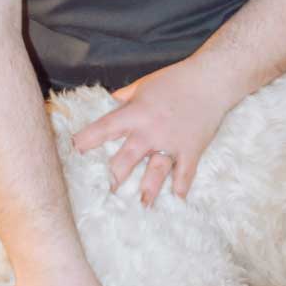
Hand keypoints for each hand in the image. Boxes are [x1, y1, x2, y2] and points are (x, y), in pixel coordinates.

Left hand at [72, 56, 234, 205]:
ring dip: (148, 189)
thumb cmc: (175, 79)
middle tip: (104, 191)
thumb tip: (107, 104)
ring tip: (141, 206)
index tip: (73, 152)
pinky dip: (182, 187)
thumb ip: (124, 98)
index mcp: (136, 113)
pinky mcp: (192, 149)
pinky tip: (176, 200)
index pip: (105, 128)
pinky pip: (186, 172)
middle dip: (114, 175)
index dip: (87, 140)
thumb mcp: (144, 85)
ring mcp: (172, 143)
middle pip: (127, 157)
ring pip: (157, 170)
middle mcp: (151, 131)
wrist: (211, 80)